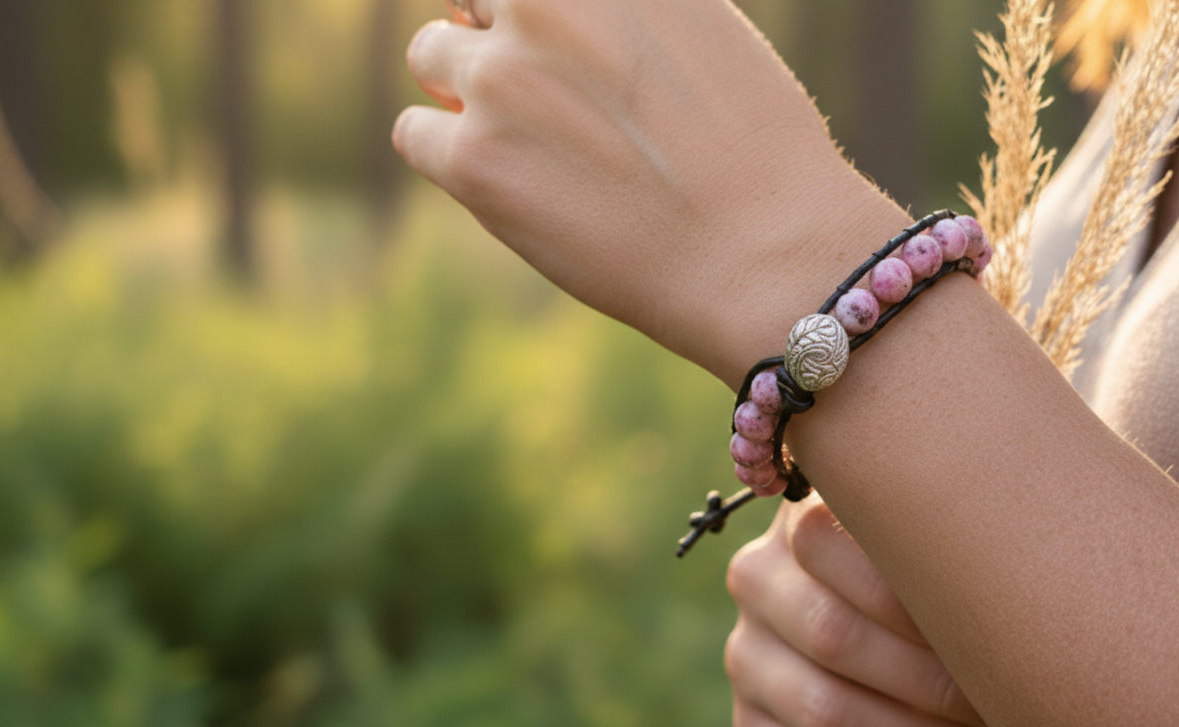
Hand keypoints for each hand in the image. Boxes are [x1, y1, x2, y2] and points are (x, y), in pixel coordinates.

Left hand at [394, 0, 907, 383]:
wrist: (764, 250)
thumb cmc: (751, 146)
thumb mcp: (696, 26)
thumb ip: (613, 10)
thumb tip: (535, 13)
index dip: (523, 6)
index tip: (535, 32)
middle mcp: (542, 1)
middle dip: (493, 31)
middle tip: (540, 88)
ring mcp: (500, 77)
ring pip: (430, 53)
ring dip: (464, 88)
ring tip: (531, 140)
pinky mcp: (474, 158)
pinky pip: (415, 133)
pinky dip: (446, 150)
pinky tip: (505, 179)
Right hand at [726, 495, 1012, 726]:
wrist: (900, 645)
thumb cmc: (940, 593)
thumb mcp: (932, 554)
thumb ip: (939, 550)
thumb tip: (992, 577)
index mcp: (800, 521)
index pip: (831, 543)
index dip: (911, 592)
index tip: (979, 624)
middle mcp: (757, 579)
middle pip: (833, 634)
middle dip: (928, 678)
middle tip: (994, 697)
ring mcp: (747, 655)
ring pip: (825, 710)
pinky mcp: (750, 723)